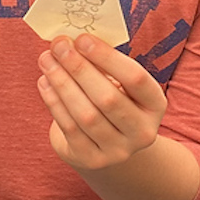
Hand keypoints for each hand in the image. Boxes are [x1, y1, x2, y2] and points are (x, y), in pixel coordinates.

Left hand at [38, 33, 166, 171]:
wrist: (106, 144)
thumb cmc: (111, 99)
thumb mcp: (118, 83)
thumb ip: (102, 63)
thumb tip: (70, 41)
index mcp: (155, 105)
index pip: (135, 78)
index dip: (107, 57)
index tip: (82, 39)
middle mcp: (142, 131)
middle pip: (108, 98)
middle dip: (79, 68)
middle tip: (58, 46)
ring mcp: (118, 150)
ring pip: (86, 115)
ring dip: (62, 83)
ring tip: (46, 61)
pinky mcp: (92, 160)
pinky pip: (69, 128)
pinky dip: (54, 102)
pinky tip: (44, 82)